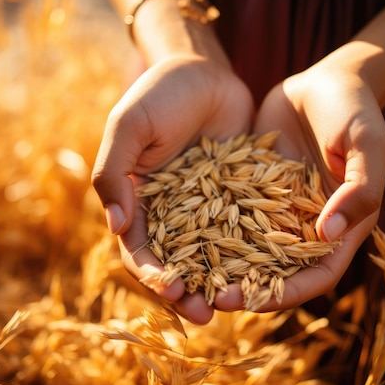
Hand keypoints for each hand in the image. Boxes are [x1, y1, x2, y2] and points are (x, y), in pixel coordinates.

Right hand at [92, 54, 253, 323]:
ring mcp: (208, 209)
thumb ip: (114, 172)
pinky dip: (254, 253)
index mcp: (138, 203)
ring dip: (222, 282)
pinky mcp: (240, 198)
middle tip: (206, 315)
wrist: (204, 69)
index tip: (171, 289)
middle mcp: (172, 213)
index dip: (152, 273)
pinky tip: (270, 272)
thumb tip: (114, 226)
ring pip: (214, 256)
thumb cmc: (158, 94)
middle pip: (177, 263)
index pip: (139, 249)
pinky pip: (246, 231)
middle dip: (189, 292)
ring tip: (237, 303)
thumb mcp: (128, 126)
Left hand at [214, 58, 384, 311]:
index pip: (316, 275)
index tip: (252, 302)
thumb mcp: (366, 144)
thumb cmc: (355, 110)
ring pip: (249, 249)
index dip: (286, 293)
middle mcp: (307, 225)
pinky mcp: (254, 189)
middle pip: (277, 272)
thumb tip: (328, 233)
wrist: (327, 79)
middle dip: (247, 289)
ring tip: (191, 276)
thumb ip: (358, 188)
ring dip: (223, 266)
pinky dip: (211, 227)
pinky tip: (180, 234)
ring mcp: (278, 209)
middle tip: (211, 298)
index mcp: (342, 226)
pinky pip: (231, 213)